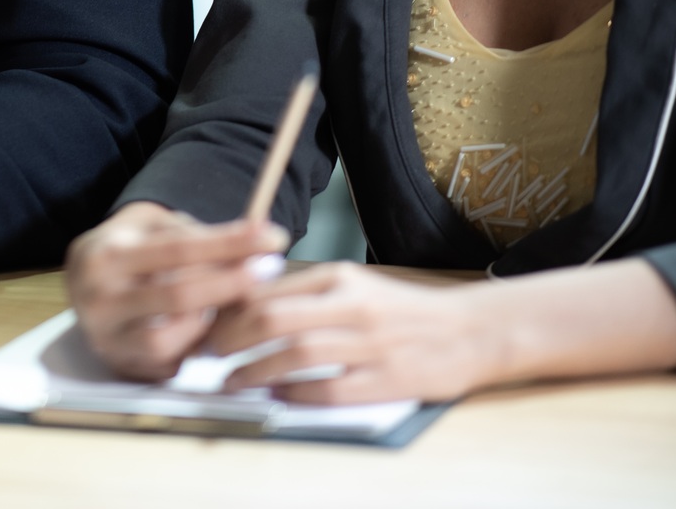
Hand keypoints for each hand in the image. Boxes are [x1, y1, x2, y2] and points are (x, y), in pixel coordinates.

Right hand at [65, 201, 288, 380]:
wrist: (84, 277)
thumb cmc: (130, 247)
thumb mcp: (153, 225)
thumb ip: (197, 236)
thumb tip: (257, 245)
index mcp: (106, 256)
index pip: (179, 249)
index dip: (229, 244)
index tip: (271, 238)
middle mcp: (99, 299)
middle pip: (178, 296)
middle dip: (231, 283)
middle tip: (268, 269)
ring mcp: (106, 337)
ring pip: (169, 340)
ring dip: (205, 322)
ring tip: (221, 302)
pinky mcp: (119, 365)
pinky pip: (167, 364)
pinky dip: (191, 346)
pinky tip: (204, 328)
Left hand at [211, 262, 497, 403]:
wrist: (472, 331)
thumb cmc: (402, 311)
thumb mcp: (354, 286)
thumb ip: (306, 291)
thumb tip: (246, 304)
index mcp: (340, 278)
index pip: (268, 289)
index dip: (228, 309)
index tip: (203, 324)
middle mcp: (353, 305)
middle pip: (273, 318)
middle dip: (229, 339)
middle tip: (205, 354)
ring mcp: (371, 344)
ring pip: (295, 354)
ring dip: (254, 370)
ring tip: (231, 381)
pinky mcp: (388, 380)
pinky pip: (329, 389)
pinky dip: (296, 394)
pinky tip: (276, 397)